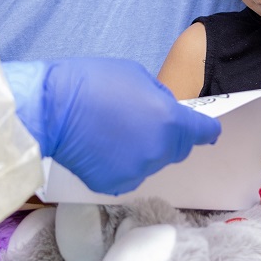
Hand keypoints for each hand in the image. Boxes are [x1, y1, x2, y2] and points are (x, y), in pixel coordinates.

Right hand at [4, 58, 221, 195]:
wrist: (51, 109)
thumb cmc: (92, 82)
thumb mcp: (136, 75)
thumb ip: (159, 98)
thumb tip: (165, 111)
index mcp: (170, 122)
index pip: (202, 133)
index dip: (206, 131)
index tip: (208, 132)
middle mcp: (159, 151)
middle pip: (176, 150)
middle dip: (169, 138)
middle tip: (143, 122)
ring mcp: (137, 171)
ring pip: (151, 163)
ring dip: (143, 151)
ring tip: (115, 134)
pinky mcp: (114, 185)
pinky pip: (128, 175)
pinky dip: (120, 164)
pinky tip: (102, 148)